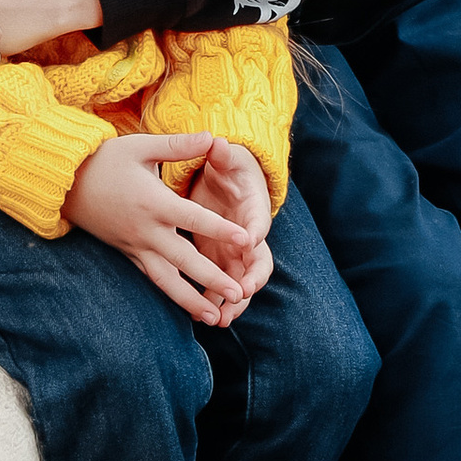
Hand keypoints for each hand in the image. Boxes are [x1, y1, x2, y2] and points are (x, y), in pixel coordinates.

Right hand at [65, 132, 270, 325]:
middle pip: (184, 259)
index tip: (246, 240)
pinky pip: (152, 279)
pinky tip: (189, 308)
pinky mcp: (128, 254)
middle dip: (212, 279)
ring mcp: (136, 247)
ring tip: (215, 318)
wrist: (67, 184)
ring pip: (166, 280)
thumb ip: (178, 145)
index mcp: (154, 202)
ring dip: (191, 300)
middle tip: (238, 293)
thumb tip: (211, 136)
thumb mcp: (140, 146)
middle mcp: (146, 230)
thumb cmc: (106, 160)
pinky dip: (171, 295)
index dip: (220, 229)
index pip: (193, 219)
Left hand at [175, 138, 273, 318]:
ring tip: (221, 319)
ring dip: (234, 301)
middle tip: (242, 293)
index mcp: (253, 209)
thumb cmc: (228, 169)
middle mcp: (250, 236)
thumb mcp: (226, 160)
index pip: (259, 222)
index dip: (255, 231)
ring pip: (240, 282)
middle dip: (251, 279)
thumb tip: (217, 141)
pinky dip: (214, 302)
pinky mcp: (221, 262)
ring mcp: (237, 254)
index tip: (248, 239)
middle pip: (257, 262)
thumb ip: (222, 155)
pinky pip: (221, 287)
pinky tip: (201, 317)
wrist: (228, 182)